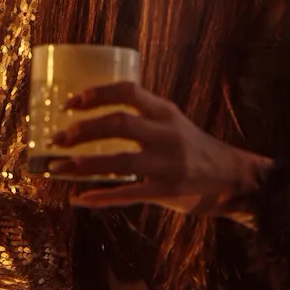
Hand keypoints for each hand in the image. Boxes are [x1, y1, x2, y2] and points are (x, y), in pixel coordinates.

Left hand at [50, 81, 271, 218]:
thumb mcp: (172, 121)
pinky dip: (101, 197)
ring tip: (57, 167)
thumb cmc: (192, 146)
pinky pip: (128, 195)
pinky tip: (79, 198)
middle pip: (118, 124)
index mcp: (165, 112)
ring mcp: (167, 164)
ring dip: (83, 165)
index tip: (69, 103)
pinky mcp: (167, 192)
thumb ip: (141, 114)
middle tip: (57, 138)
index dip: (95, 94)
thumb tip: (91, 110)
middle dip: (82, 130)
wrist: (232, 177)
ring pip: (118, 161)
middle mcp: (166, 134)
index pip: (127, 91)